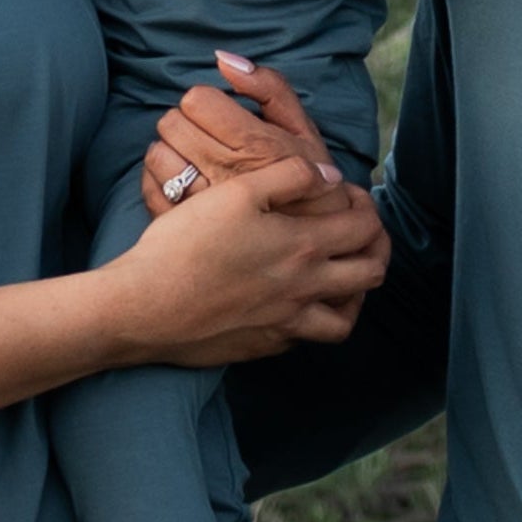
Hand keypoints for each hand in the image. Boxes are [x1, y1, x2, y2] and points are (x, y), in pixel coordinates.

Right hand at [105, 152, 388, 365]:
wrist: (145, 307)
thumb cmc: (186, 245)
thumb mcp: (237, 193)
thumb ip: (290, 176)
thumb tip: (330, 176)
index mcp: (304, 246)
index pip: (365, 227)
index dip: (367, 207)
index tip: (352, 196)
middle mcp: (305, 289)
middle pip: (370, 274)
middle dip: (376, 249)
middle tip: (361, 235)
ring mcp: (286, 324)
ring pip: (345, 319)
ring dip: (352, 296)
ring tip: (340, 279)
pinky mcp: (262, 346)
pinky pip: (305, 339)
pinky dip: (311, 321)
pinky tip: (294, 307)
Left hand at [141, 54, 336, 215]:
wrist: (317, 247)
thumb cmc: (311, 185)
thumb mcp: (304, 131)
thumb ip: (270, 88)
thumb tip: (224, 59)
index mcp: (253, 145)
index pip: (196, 101)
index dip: (207, 103)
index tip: (220, 117)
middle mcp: (224, 174)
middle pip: (172, 123)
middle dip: (187, 123)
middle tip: (208, 138)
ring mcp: (202, 205)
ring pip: (157, 154)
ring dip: (171, 150)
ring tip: (196, 161)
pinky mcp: (186, 228)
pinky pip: (150, 188)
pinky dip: (159, 180)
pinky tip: (184, 185)